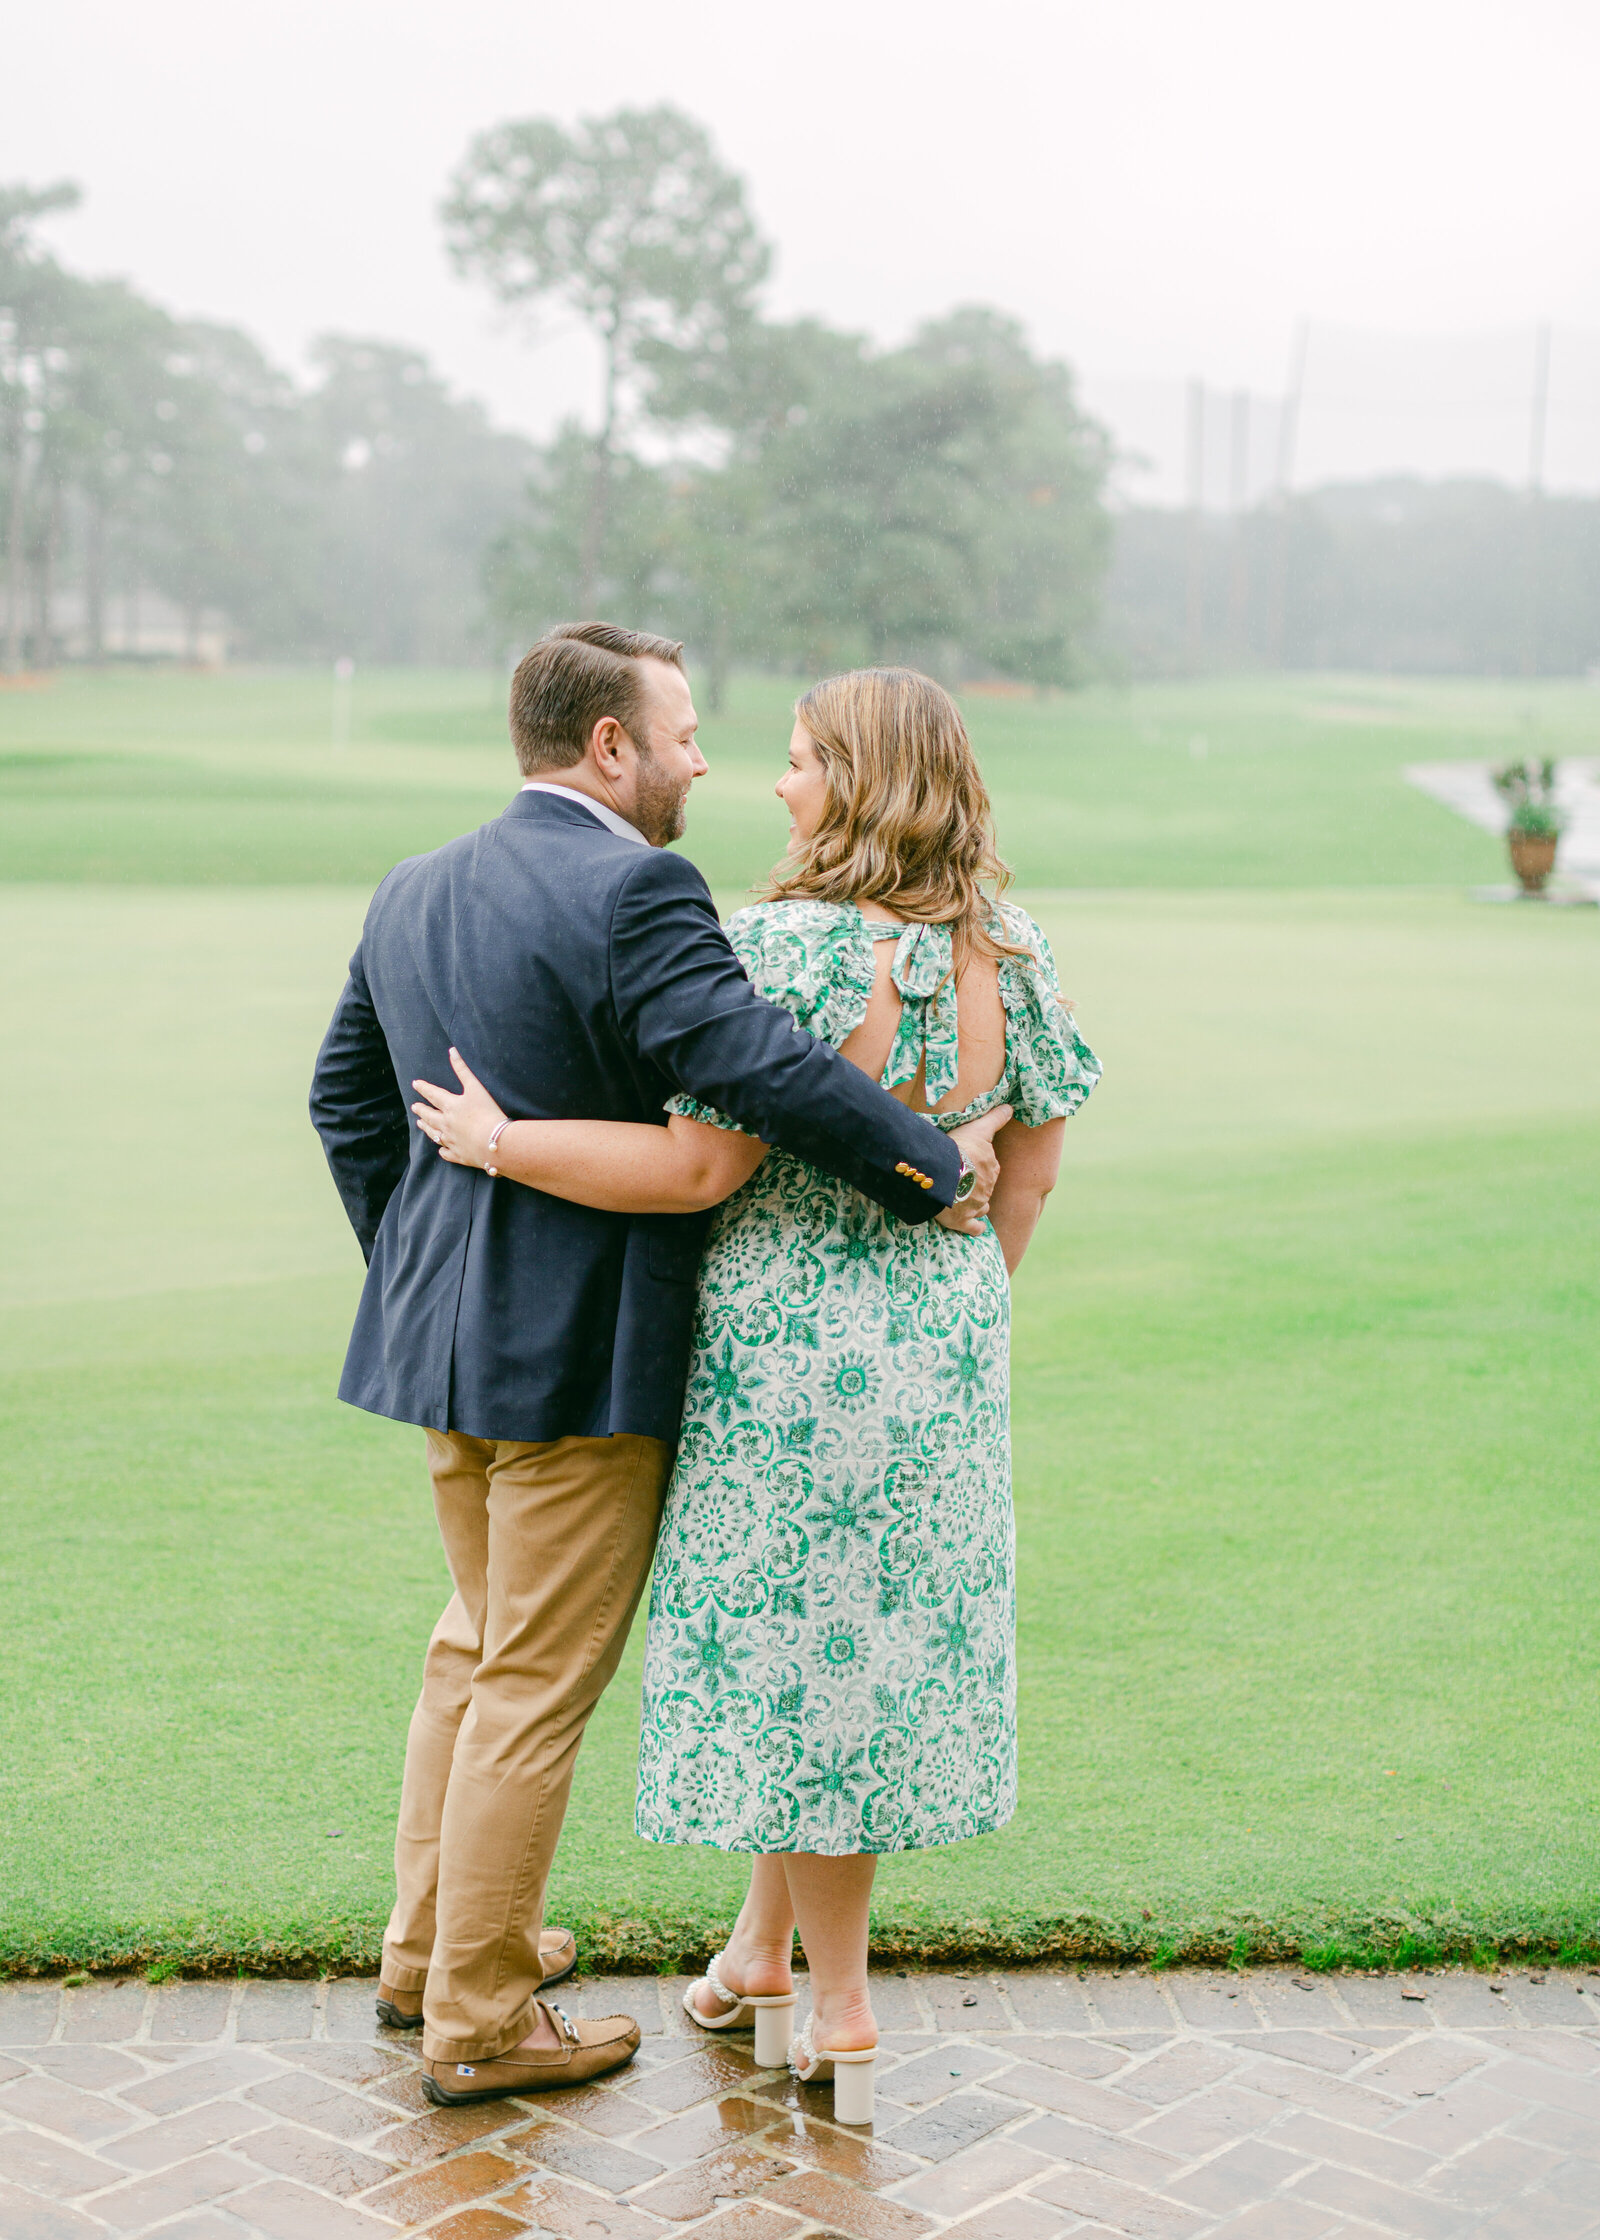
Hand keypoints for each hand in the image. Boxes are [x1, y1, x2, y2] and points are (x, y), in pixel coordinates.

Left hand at [411, 1048, 507, 1168]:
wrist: (496, 1142)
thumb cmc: (487, 1113)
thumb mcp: (476, 1088)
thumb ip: (463, 1069)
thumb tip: (452, 1051)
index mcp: (450, 1106)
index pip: (432, 1094)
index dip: (423, 1088)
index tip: (415, 1084)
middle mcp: (446, 1124)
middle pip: (430, 1116)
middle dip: (421, 1110)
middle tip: (414, 1107)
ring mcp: (452, 1141)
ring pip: (434, 1134)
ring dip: (427, 1128)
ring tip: (421, 1124)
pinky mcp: (460, 1155)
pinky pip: (447, 1153)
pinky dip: (443, 1151)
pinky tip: (441, 1150)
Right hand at [937, 1103, 1011, 1234]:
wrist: (943, 1173)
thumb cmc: (959, 1148)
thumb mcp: (979, 1128)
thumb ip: (995, 1118)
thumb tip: (1011, 1107)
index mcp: (991, 1167)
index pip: (990, 1167)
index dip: (981, 1165)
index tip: (971, 1163)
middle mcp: (987, 1188)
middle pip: (985, 1186)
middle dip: (977, 1185)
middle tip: (962, 1180)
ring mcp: (976, 1206)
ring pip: (982, 1206)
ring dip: (976, 1204)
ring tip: (963, 1199)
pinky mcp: (963, 1221)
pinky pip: (975, 1228)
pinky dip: (975, 1226)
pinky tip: (971, 1223)